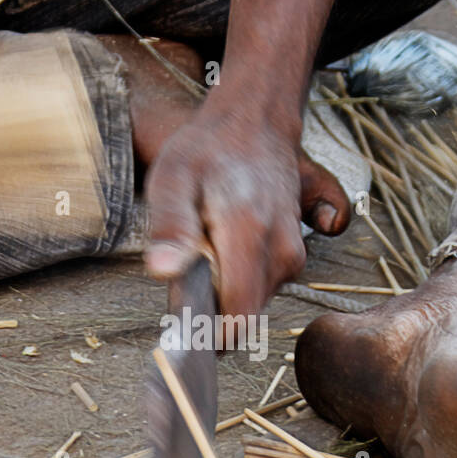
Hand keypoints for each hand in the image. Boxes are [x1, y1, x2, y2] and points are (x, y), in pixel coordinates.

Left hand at [143, 104, 348, 330]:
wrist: (255, 124)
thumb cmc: (207, 151)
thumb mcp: (171, 179)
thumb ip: (170, 227)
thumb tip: (162, 273)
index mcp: (250, 233)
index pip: (237, 318)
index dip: (205, 333)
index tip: (181, 320)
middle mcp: (281, 250)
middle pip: (243, 317)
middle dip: (211, 312)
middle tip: (186, 269)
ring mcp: (292, 256)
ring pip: (251, 305)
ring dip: (223, 292)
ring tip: (206, 249)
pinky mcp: (294, 257)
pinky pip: (260, 289)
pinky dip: (238, 280)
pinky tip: (225, 248)